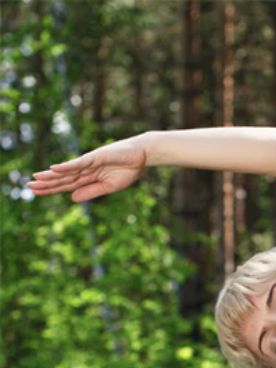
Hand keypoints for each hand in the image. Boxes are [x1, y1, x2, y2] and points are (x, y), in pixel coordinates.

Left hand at [28, 135, 148, 201]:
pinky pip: (78, 163)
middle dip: (47, 183)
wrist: (140, 157)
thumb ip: (91, 192)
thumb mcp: (109, 187)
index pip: (67, 185)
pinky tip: (54, 169)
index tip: (37, 192)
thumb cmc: (127, 171)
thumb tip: (72, 198)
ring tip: (37, 178)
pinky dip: (67, 166)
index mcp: (89, 179)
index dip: (52, 189)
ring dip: (52, 175)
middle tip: (29, 186)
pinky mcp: (94, 157)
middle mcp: (85, 170)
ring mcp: (89, 163)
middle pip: (63, 178)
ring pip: (67, 171)